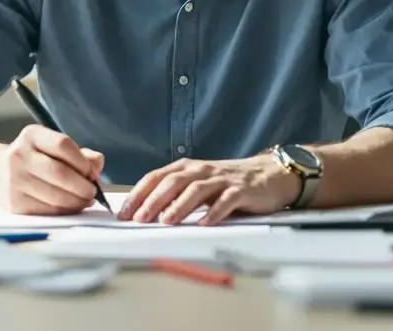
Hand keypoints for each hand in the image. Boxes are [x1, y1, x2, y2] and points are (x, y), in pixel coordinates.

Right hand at [0, 125, 104, 214]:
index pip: (63, 145)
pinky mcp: (14, 203)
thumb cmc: (33, 159)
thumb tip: (97, 165)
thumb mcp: (52, 147)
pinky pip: (48, 210)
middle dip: (84, 186)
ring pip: (56, 196)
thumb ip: (80, 154)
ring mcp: (14, 180)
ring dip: (78, 202)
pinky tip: (71, 207)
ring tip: (85, 200)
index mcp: (32, 135)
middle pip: (61, 173)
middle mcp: (19, 155)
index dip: (83, 162)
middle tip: (93, 192)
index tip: (92, 173)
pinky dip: (65, 211)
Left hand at [119, 156, 300, 225]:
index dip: (139, 193)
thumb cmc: (227, 183)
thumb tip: (145, 213)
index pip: (156, 177)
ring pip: (196, 189)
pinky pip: (226, 201)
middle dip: (153, 200)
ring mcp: (222, 179)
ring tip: (167, 221)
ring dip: (180, 205)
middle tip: (139, 218)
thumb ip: (176, 194)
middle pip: (173, 182)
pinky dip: (214, 212)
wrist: (268, 174)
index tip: (124, 212)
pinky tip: (204, 223)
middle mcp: (201, 170)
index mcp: (187, 168)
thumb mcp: (198, 184)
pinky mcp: (241, 190)